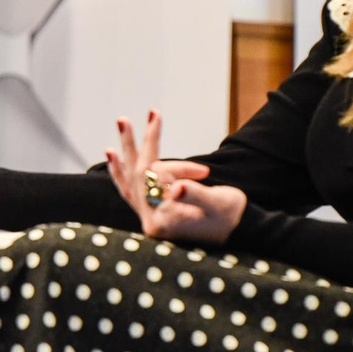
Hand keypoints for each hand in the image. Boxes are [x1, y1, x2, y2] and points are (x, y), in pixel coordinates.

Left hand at [105, 109, 246, 244]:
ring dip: (126, 152)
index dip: (178, 169)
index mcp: (165, 219)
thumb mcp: (219, 204)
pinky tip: (114, 155)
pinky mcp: (153, 213)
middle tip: (124, 118)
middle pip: (136, 175)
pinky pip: (129, 190)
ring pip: (130, 179)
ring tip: (122, 123)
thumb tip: (177, 188)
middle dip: (135, 144)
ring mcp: (150, 217)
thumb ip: (196, 195)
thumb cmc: (232, 217)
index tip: (204, 173)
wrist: (238, 232)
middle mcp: (151, 220)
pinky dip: (121, 172)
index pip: (158, 179)